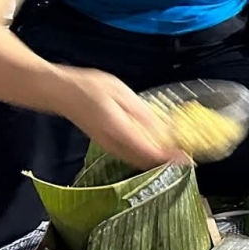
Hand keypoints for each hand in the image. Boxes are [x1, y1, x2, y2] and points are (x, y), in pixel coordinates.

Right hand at [57, 68, 178, 168]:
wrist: (60, 93)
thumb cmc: (89, 88)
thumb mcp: (121, 93)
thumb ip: (142, 112)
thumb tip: (162, 126)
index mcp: (119, 130)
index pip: (148, 152)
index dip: (169, 158)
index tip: (187, 157)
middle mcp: (114, 145)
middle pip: (145, 162)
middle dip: (167, 162)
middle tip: (188, 156)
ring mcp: (109, 147)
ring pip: (138, 161)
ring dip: (158, 160)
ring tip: (176, 152)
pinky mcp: (107, 145)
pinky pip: (131, 155)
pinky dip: (147, 155)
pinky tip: (157, 146)